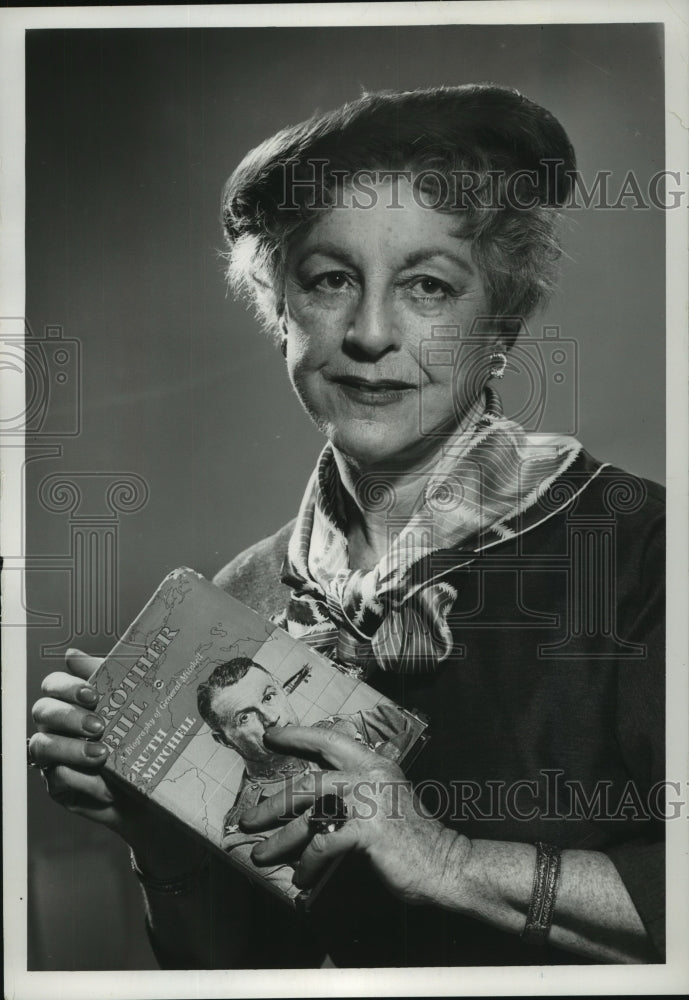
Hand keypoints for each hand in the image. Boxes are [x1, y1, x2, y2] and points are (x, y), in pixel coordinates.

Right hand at [30, 648, 202, 874]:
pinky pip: (58, 779)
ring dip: (71, 749)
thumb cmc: (139, 737)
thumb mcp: (130, 701)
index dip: (66, 686)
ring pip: (43, 746)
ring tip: (102, 754)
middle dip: (68, 716)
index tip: (92, 694)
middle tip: (99, 726)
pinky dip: (82, 780)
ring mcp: (54, 756)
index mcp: (71, 702)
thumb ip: (105, 676)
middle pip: (43, 711)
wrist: (154, 785)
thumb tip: (72, 653)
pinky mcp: (59, 786)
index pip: (53, 684)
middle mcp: (57, 727)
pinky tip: (105, 783)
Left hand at [239, 725, 467, 904]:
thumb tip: (314, 808)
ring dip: (280, 838)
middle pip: (309, 781)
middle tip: (248, 816)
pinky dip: (309, 863)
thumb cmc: (413, 839)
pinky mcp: (368, 829)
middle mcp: (370, 775)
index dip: (299, 736)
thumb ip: (355, 796)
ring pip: (310, 814)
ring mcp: (369, 801)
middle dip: (273, 801)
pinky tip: (302, 876)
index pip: (330, 740)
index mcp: (374, 764)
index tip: (272, 736)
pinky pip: (324, 844)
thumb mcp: (384, 804)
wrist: (446, 863)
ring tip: (260, 854)